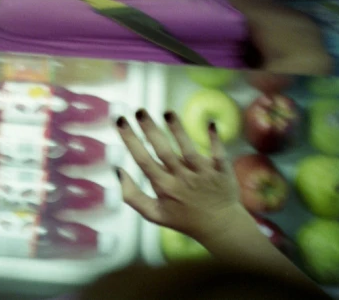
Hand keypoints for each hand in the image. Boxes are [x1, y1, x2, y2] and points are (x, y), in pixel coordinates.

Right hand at [114, 109, 244, 243]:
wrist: (220, 226)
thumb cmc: (183, 217)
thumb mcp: (153, 214)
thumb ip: (132, 195)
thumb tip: (116, 171)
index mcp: (163, 187)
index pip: (143, 160)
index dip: (131, 140)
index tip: (121, 121)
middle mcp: (181, 178)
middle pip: (163, 151)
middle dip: (150, 130)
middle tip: (139, 111)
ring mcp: (202, 174)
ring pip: (188, 149)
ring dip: (178, 130)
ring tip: (167, 113)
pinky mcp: (221, 171)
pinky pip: (218, 153)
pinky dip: (215, 140)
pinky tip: (211, 124)